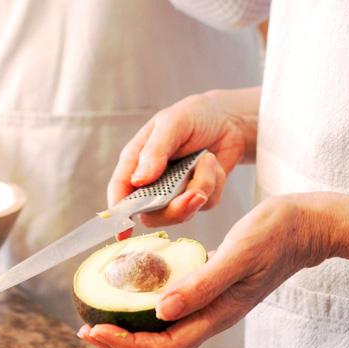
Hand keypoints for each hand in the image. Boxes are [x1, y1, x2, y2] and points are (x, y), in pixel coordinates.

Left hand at [77, 194, 334, 347]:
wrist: (310, 225)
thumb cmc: (278, 233)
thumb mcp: (238, 253)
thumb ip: (203, 284)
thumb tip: (161, 311)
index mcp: (217, 315)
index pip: (163, 347)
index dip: (126, 345)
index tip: (94, 331)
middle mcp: (211, 318)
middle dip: (120, 345)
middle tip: (85, 330)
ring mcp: (212, 307)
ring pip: (163, 335)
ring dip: (129, 332)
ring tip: (98, 321)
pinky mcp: (210, 292)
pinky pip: (171, 312)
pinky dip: (144, 311)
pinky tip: (128, 296)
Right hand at [108, 87, 260, 230]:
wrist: (230, 119)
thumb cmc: (194, 116)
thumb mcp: (173, 123)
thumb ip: (155, 151)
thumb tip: (138, 180)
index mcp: (135, 163)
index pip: (120, 192)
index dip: (118, 214)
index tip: (123, 231)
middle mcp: (151, 183)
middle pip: (150, 214)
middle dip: (174, 208)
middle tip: (194, 194)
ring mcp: (173, 193)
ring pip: (180, 213)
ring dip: (200, 187)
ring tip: (207, 160)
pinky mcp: (196, 198)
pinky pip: (205, 204)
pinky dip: (215, 183)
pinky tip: (213, 163)